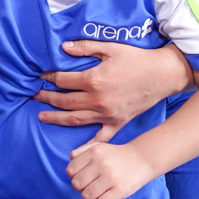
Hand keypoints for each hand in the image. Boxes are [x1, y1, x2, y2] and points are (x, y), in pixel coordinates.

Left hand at [35, 42, 191, 134]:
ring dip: (56, 118)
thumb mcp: (110, 48)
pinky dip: (87, 145)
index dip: (49, 78)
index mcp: (94, 80)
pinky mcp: (117, 123)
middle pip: (64, 101)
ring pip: (74, 119)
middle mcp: (97, 99)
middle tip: (36, 96)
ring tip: (42, 116)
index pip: (63, 80)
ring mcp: (106, 114)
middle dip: (47, 98)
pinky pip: (100, 138)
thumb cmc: (137, 59)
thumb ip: (85, 48)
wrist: (162, 75)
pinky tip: (74, 151)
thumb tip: (63, 47)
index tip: (41, 77)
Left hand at [66, 140, 156, 198]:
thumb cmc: (116, 156)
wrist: (142, 159)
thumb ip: (81, 151)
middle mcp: (101, 164)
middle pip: (76, 184)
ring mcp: (111, 177)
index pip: (70, 170)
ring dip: (90, 196)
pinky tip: (105, 197)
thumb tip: (70, 158)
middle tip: (91, 184)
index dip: (74, 175)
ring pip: (86, 196)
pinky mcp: (120, 190)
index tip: (84, 175)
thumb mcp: (99, 146)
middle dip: (81, 186)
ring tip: (98, 190)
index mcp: (94, 152)